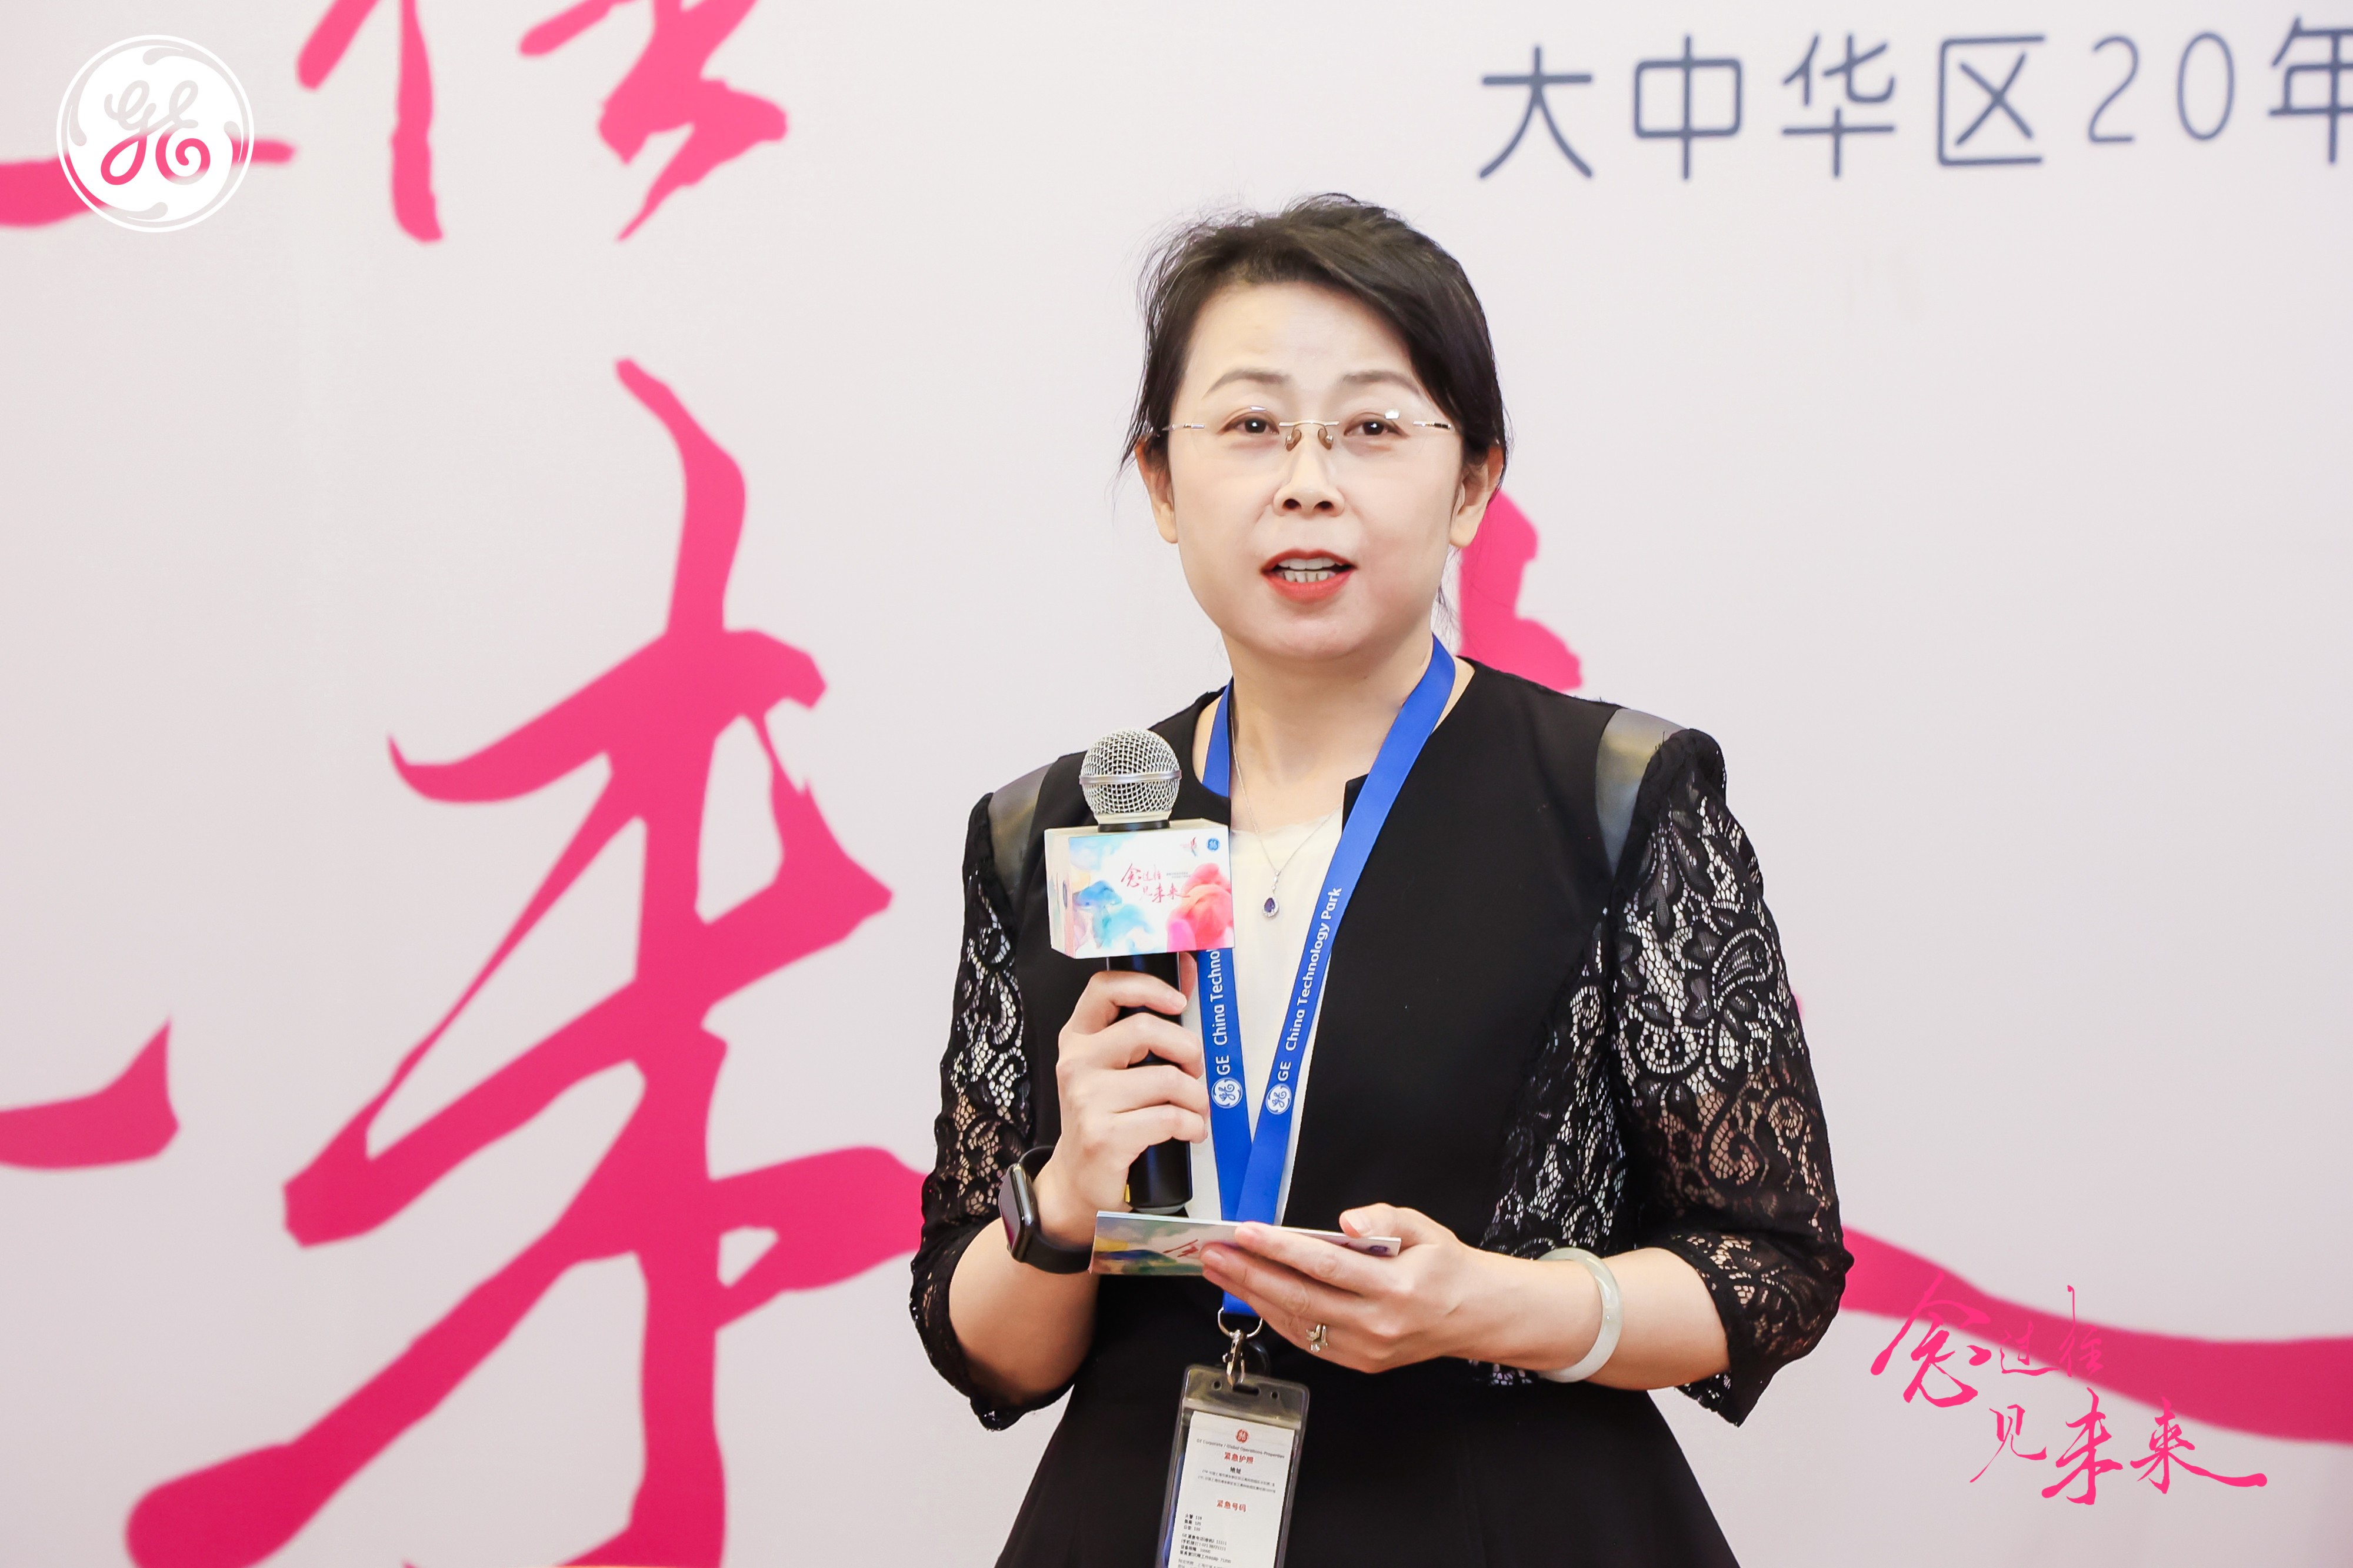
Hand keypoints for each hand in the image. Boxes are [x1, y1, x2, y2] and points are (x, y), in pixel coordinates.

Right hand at [1033, 959, 1205, 1245]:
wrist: (1078, 1182)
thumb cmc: (1106, 1119)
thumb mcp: (1115, 1069)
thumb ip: (1146, 1027)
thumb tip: (1187, 973)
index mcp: (1078, 1038)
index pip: (1105, 988)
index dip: (1148, 986)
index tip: (1179, 1001)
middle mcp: (1076, 1063)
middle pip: (1147, 1030)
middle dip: (1188, 1051)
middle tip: (1194, 1072)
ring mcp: (1086, 1100)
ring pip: (1167, 1079)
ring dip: (1196, 1098)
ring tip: (1195, 1111)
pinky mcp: (1104, 1135)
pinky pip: (1169, 1118)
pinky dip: (1192, 1126)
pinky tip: (1191, 1132)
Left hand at [1200, 1204, 1552, 1373]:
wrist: (1476, 1316)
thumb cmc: (1445, 1267)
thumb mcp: (1424, 1228)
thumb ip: (1384, 1219)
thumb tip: (1347, 1223)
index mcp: (1397, 1287)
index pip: (1326, 1265)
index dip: (1281, 1249)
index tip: (1244, 1232)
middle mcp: (1378, 1324)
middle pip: (1300, 1298)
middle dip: (1249, 1273)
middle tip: (1213, 1252)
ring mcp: (1366, 1350)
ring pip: (1297, 1322)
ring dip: (1252, 1295)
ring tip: (1220, 1270)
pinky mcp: (1359, 1363)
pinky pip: (1307, 1340)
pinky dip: (1275, 1316)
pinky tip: (1253, 1294)